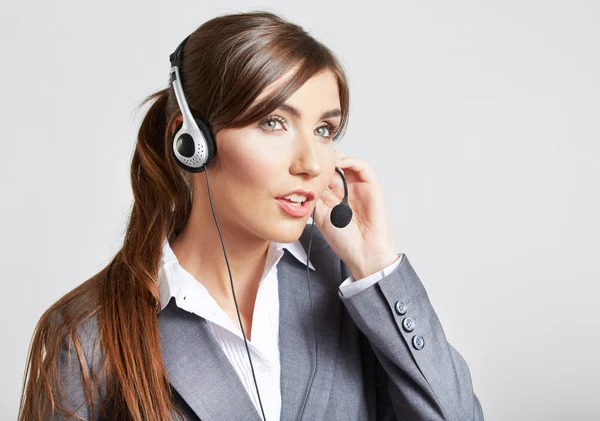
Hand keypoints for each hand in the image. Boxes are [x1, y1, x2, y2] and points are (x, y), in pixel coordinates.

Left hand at [313, 150, 398, 279]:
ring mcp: (359, 188)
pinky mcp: (372, 187)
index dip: (314, 169)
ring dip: (336, 157)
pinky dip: (351, 161)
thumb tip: (301, 184)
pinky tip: (339, 163)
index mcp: (333, 199)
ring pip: (348, 164)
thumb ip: (314, 199)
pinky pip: (363, 167)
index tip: (302, 164)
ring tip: (325, 157)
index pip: (323, 177)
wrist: (363, 253)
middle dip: (324, 159)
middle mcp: (346, 191)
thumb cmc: (344, 241)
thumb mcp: (320, 217)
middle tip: (313, 155)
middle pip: (334, 167)